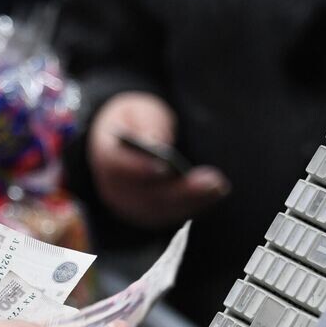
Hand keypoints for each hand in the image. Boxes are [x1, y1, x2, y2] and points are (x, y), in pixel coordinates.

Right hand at [89, 92, 230, 227]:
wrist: (125, 143)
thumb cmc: (135, 121)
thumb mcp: (138, 110)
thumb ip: (146, 122)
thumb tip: (156, 142)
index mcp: (106, 156)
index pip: (117, 166)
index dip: (140, 168)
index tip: (164, 166)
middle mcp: (114, 188)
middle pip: (144, 196)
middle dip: (180, 191)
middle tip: (212, 181)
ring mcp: (130, 206)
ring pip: (160, 211)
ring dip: (192, 202)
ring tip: (218, 188)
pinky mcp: (148, 215)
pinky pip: (170, 216)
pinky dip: (193, 207)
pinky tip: (214, 194)